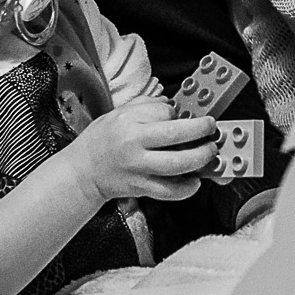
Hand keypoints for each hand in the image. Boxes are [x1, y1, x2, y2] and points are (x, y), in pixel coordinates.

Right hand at [73, 98, 216, 202]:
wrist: (82, 171)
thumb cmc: (102, 140)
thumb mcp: (119, 113)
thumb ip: (147, 105)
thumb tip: (174, 104)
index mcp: (129, 121)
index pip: (166, 112)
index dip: (181, 113)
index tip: (185, 116)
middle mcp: (134, 144)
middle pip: (176, 135)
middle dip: (201, 131)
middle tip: (212, 130)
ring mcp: (138, 168)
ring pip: (178, 164)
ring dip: (201, 158)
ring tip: (210, 152)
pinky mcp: (141, 188)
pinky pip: (169, 191)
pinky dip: (187, 188)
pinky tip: (195, 180)